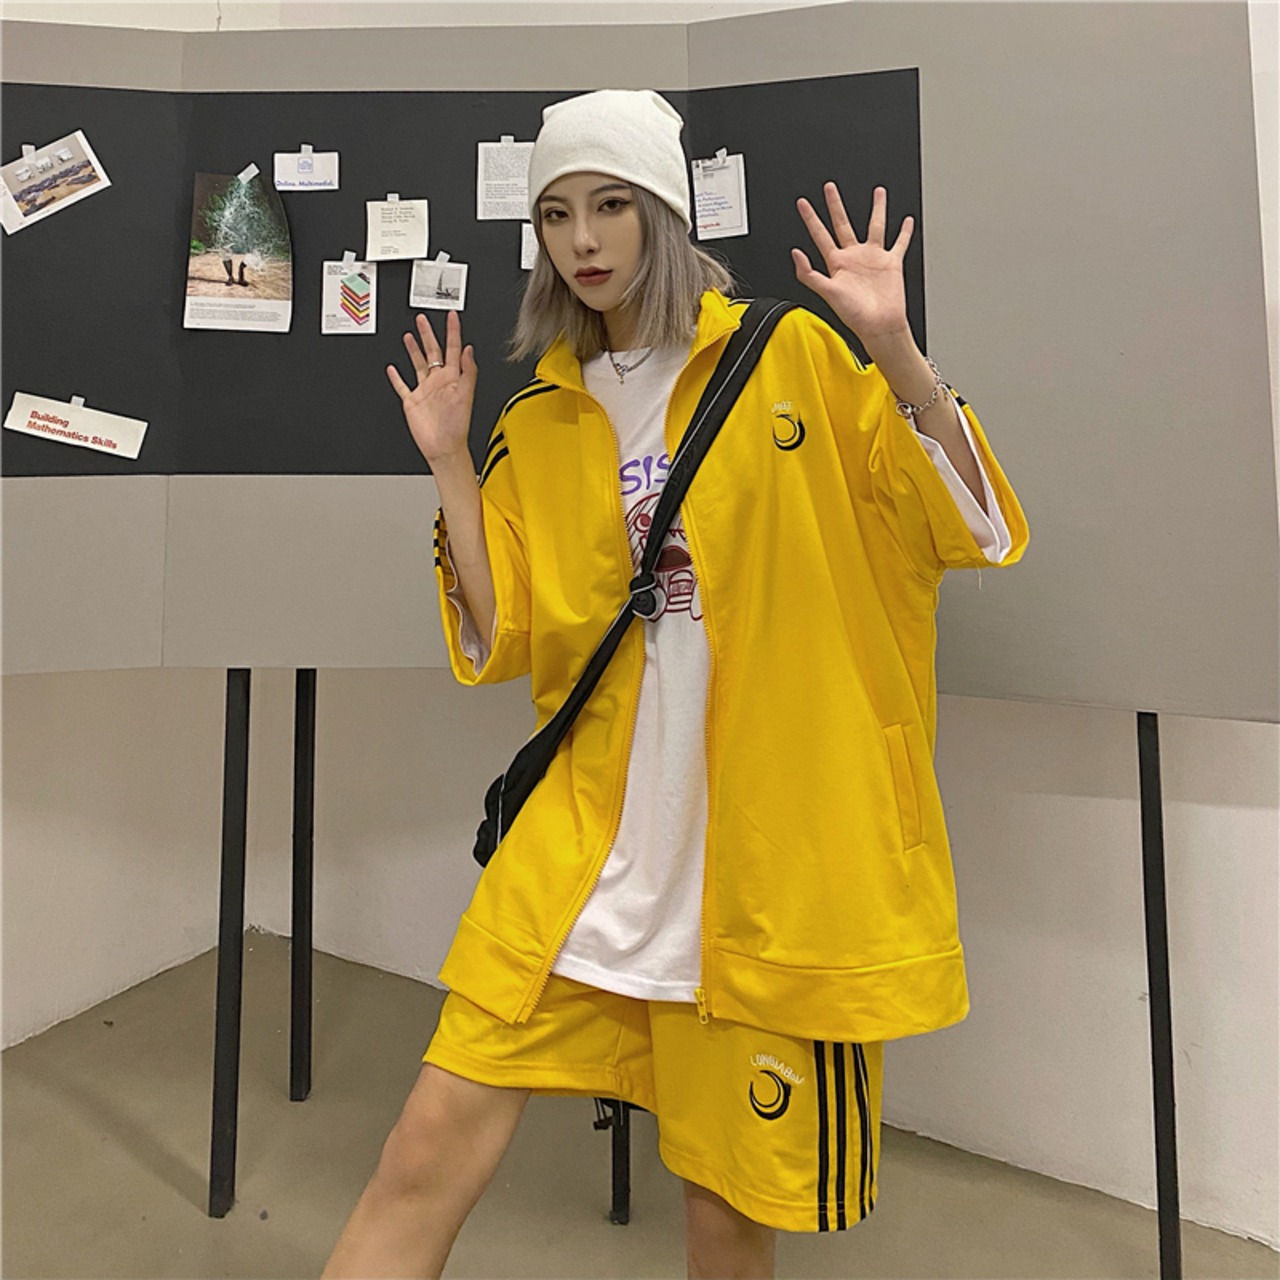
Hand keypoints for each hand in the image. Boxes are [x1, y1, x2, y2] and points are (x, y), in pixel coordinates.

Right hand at [386, 310, 477, 463]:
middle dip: (428, 334)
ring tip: (410, 335)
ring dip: (414, 350)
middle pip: (432, 351)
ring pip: (418, 364)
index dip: (453, 331)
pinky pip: (402, 386)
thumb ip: (468, 371)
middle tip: (423, 318)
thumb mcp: (467, 395)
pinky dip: (396, 377)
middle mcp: (439, 381)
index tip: (452, 316)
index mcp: (453, 377)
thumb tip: (469, 349)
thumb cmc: (457, 426)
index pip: (453, 348)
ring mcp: (425, 390)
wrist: (444, 447)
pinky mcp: (412, 401)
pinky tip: (393, 368)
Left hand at [791, 183, 912, 343]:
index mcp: (836, 264)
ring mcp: (872, 258)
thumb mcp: (827, 293)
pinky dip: (904, 232)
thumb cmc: (854, 315)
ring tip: (878, 192)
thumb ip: (809, 274)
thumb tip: (795, 254)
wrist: (879, 325)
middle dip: (835, 205)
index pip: (820, 235)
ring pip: (874, 226)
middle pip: (842, 224)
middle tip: (830, 187)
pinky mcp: (891, 263)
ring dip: (877, 209)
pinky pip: (899, 243)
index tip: (803, 203)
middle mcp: (853, 258)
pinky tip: (906, 221)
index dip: (810, 219)